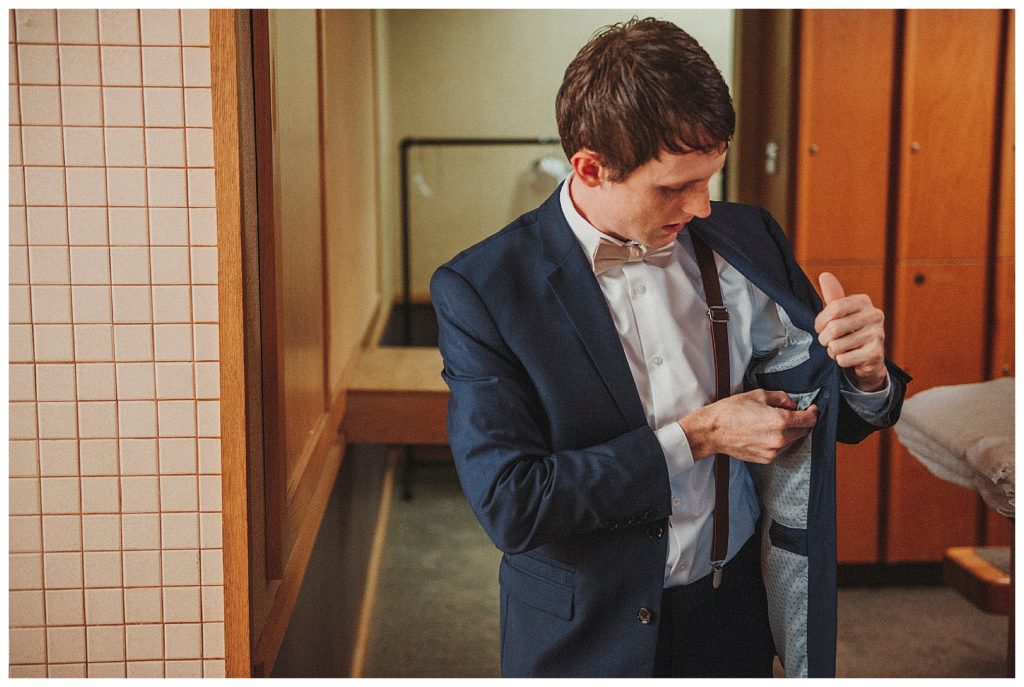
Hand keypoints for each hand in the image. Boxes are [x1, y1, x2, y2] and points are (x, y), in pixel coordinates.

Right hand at [679, 389, 817, 463]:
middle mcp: (780, 439)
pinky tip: (764, 432)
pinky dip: (778, 440)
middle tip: (791, 413)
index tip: (811, 408)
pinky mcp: (766, 459)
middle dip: (800, 421)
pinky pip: (780, 449)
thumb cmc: (731, 411)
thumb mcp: (758, 395)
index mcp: (780, 421)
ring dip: (789, 432)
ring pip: (792, 440)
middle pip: (803, 431)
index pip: (809, 419)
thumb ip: (781, 398)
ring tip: (772, 422)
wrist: (712, 431)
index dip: (813, 412)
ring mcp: (773, 451)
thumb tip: (792, 403)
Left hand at [814, 272, 885, 391]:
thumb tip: (824, 275)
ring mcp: (878, 334)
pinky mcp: (876, 353)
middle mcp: (874, 315)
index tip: (818, 328)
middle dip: (824, 339)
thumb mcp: (841, 313)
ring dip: (832, 351)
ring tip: (839, 349)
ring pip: (837, 345)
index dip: (820, 321)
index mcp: (863, 301)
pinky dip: (840, 361)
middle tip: (826, 341)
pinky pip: (843, 359)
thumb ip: (833, 296)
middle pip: (834, 328)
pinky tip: (848, 357)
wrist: (868, 358)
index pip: (834, 307)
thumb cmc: (850, 332)